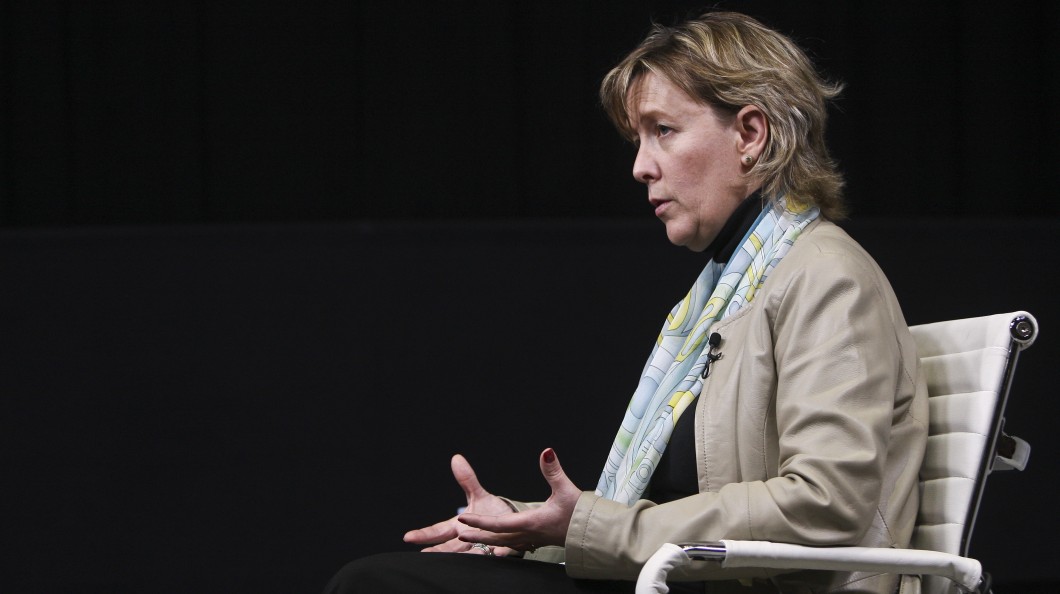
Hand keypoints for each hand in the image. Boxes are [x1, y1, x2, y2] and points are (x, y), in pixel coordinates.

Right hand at [403, 454, 517, 555]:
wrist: (513, 525)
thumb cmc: (491, 513)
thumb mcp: (478, 496)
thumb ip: (467, 480)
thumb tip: (456, 458)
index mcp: (459, 527)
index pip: (438, 531)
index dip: (423, 535)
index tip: (408, 537)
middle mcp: (468, 540)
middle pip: (450, 547)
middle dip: (438, 551)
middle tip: (424, 555)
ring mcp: (482, 546)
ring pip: (471, 553)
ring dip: (466, 553)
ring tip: (456, 556)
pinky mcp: (501, 550)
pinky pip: (498, 553)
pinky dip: (496, 553)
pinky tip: (495, 553)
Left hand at [456, 448, 580, 550]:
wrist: (594, 535)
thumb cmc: (581, 515)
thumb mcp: (566, 489)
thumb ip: (554, 471)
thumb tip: (546, 452)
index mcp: (531, 523)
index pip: (498, 525)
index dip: (479, 521)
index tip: (462, 518)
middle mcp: (529, 534)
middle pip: (497, 537)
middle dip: (478, 535)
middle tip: (459, 534)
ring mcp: (534, 539)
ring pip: (505, 543)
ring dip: (488, 540)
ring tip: (474, 537)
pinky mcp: (540, 540)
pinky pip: (515, 544)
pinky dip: (503, 543)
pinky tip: (502, 541)